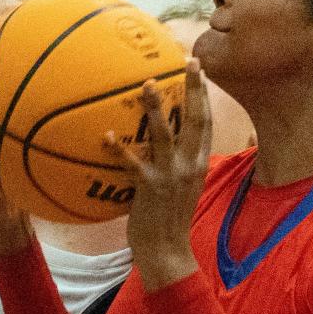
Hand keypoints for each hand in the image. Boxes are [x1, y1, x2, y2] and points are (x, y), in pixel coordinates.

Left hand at [106, 60, 210, 290]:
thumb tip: (172, 146)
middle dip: (194, 89)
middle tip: (189, 62)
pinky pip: (132, 162)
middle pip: (196, 119)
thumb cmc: (170, 218)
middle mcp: (190, 164)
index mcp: (200, 162)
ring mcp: (171, 175)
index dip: (204, 95)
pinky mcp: (150, 187)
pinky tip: (106, 135)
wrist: (167, 251)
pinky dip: (119, 148)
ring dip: (155, 108)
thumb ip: (182, 164)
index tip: (199, 71)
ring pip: (165, 134)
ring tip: (146, 84)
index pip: (206, 123)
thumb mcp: (186, 187)